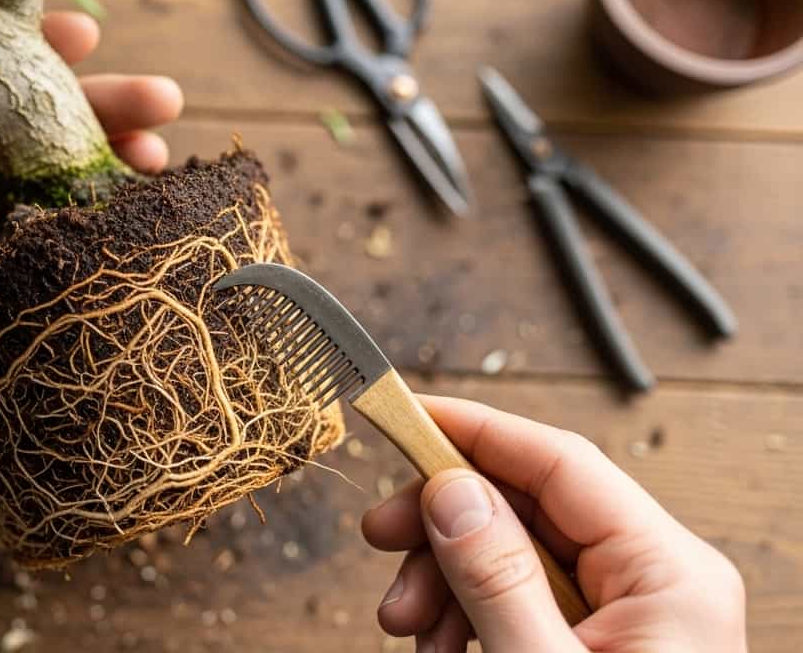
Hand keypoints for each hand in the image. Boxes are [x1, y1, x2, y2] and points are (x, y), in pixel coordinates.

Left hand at [0, 12, 182, 518]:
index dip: (24, 53)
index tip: (86, 34)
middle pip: (29, 128)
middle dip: (96, 105)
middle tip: (164, 98)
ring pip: (59, 183)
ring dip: (112, 161)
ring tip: (166, 157)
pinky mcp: (12, 300)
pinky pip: (69, 250)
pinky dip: (110, 229)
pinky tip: (154, 221)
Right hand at [361, 396, 747, 652]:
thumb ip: (495, 578)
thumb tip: (452, 489)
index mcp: (668, 573)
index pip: (559, 463)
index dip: (474, 432)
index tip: (402, 416)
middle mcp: (652, 580)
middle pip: (525, 505)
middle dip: (442, 525)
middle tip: (377, 539)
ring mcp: (625, 613)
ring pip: (509, 553)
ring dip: (443, 580)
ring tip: (406, 629)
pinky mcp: (595, 643)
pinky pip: (515, 599)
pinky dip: (463, 617)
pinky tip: (439, 650)